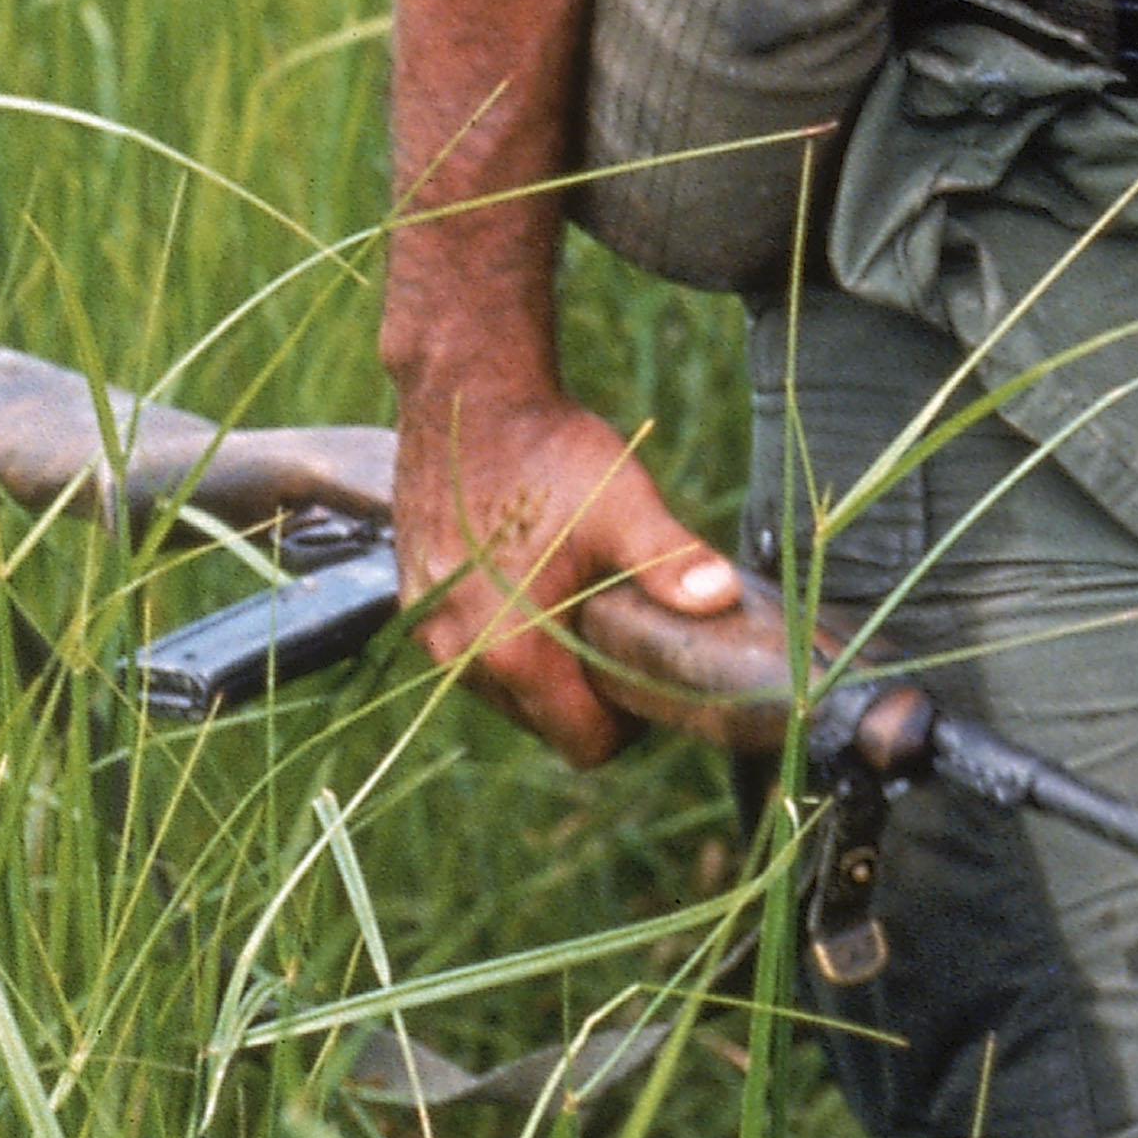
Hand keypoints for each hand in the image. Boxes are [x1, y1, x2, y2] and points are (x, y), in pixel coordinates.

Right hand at [391, 375, 743, 762]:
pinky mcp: (414, 602)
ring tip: (572, 598)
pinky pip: (470, 651)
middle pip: (544, 721)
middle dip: (585, 692)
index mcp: (513, 654)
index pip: (584, 744)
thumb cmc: (546, 450)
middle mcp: (460, 658)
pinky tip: (527, 578)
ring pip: (505, 690)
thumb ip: (669, 561)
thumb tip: (723, 598)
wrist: (465, 392)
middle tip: (616, 627)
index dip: (627, 723)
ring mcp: (429, 632)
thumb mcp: (622, 505)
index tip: (646, 673)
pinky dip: (501, 634)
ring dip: (541, 664)